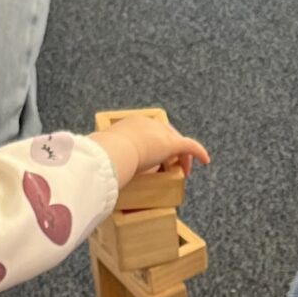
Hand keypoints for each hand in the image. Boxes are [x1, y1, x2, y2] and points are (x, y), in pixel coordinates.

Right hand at [91, 117, 209, 190]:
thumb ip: (101, 161)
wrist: (112, 152)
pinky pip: (189, 147)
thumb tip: (91, 172)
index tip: (153, 159)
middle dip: (170, 151)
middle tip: (171, 166)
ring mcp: (160, 132)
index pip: (148, 132)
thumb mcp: (101, 157)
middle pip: (165, 136)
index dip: (154, 145)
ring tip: (182, 172)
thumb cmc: (103, 156)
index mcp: (131, 124)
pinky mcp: (171, 144)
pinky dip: (198, 153)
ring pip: (178, 144)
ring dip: (182, 158)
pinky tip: (206, 161)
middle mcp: (148, 124)